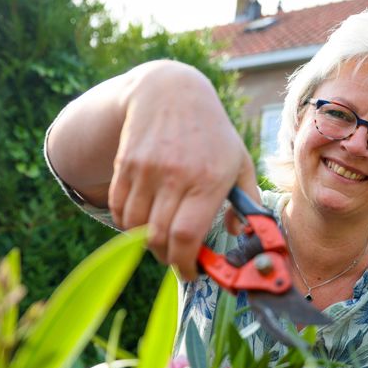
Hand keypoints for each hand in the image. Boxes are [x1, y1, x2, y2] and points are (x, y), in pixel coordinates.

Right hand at [108, 61, 258, 277]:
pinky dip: (127, 224)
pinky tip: (143, 221)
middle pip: (158, 237)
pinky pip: (119, 208)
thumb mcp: (241, 163)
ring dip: (146, 243)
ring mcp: (146, 169)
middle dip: (166, 258)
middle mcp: (175, 175)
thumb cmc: (213, 135)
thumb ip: (249, 203)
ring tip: (161, 240)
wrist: (171, 93)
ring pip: (135, 227)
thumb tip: (239, 235)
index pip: (187, 235)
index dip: (186, 263)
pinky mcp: (125, 164)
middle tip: (176, 260)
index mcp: (208, 180)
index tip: (192, 273)